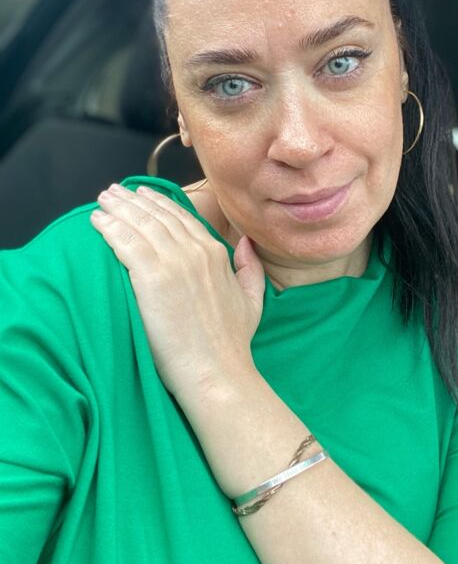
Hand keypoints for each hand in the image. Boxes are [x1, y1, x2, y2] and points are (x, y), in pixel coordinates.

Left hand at [89, 182, 265, 399]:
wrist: (217, 371)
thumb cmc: (232, 344)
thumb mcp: (253, 300)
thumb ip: (250, 268)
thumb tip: (246, 243)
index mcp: (216, 253)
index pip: (182, 217)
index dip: (159, 202)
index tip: (141, 194)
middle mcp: (195, 251)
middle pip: (157, 216)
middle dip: (133, 200)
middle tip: (113, 192)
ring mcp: (174, 263)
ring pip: (140, 224)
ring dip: (118, 209)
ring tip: (102, 201)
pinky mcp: (152, 279)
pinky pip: (126, 244)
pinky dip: (110, 228)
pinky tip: (97, 222)